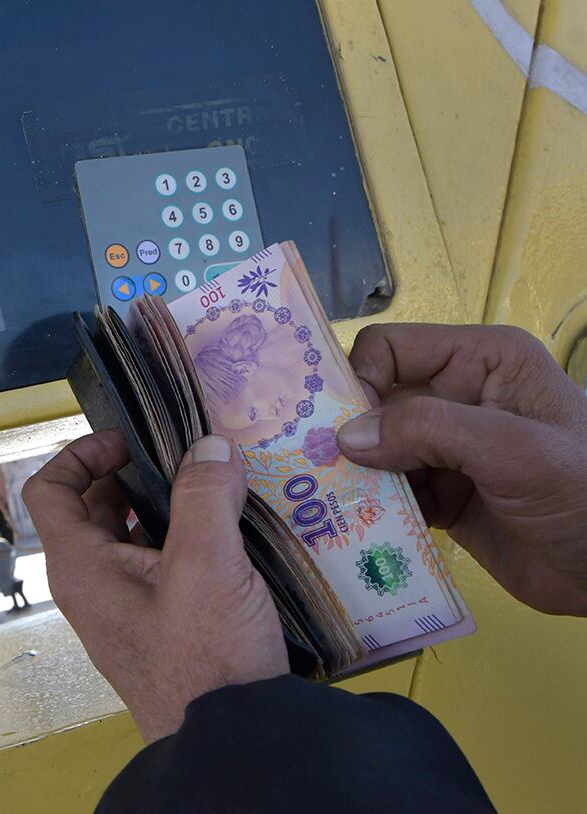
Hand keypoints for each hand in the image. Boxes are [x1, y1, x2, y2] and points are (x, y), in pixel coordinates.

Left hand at [23, 431, 287, 742]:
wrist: (229, 742)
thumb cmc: (204, 663)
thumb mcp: (207, 566)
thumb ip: (204, 497)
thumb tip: (208, 449)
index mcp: (81, 567)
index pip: (50, 490)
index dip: (82, 453)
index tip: (129, 440)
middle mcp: (92, 586)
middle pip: (93, 508)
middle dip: (134, 475)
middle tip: (183, 458)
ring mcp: (124, 609)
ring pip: (130, 538)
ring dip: (164, 508)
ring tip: (213, 490)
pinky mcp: (157, 625)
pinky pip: (158, 567)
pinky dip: (183, 542)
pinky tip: (229, 537)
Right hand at [337, 324, 586, 614]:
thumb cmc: (585, 495)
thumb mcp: (513, 450)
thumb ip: (430, 430)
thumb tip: (347, 435)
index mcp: (482, 361)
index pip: (391, 349)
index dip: (360, 380)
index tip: (342, 428)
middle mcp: (458, 397)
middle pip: (372, 400)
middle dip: (346, 433)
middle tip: (315, 468)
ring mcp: (447, 449)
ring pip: (372, 449)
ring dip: (353, 475)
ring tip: (331, 503)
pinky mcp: (440, 495)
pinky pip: (385, 492)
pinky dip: (369, 507)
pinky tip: (359, 524)